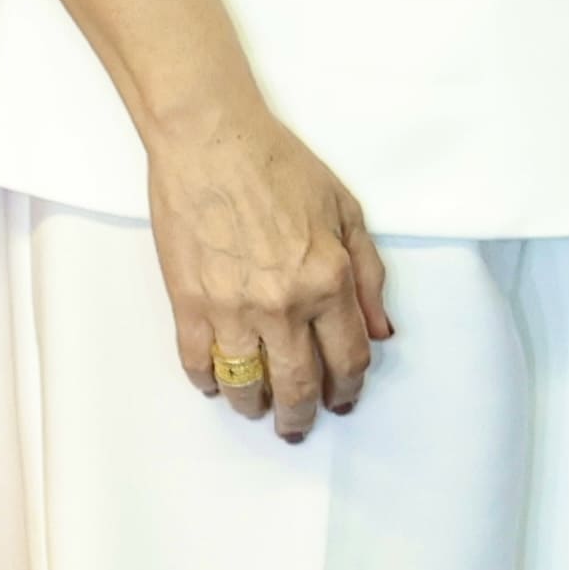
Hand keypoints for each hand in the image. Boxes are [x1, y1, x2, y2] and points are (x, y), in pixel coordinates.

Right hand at [146, 105, 392, 439]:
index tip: (344, 400)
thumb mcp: (347, 212)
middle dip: (302, 415)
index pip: (349, 357)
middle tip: (299, 427)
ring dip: (255, 405)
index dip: (349, 387)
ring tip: (258, 408)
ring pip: (246, 383)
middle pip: (299, 384)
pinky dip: (208, 382)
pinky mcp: (187, 303)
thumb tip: (381, 330)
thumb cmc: (280, 167)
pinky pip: (197, 362)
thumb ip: (369, 275)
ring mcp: (232, 308)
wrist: (211, 142)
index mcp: (328, 281)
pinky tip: (217, 383)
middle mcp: (283, 304)